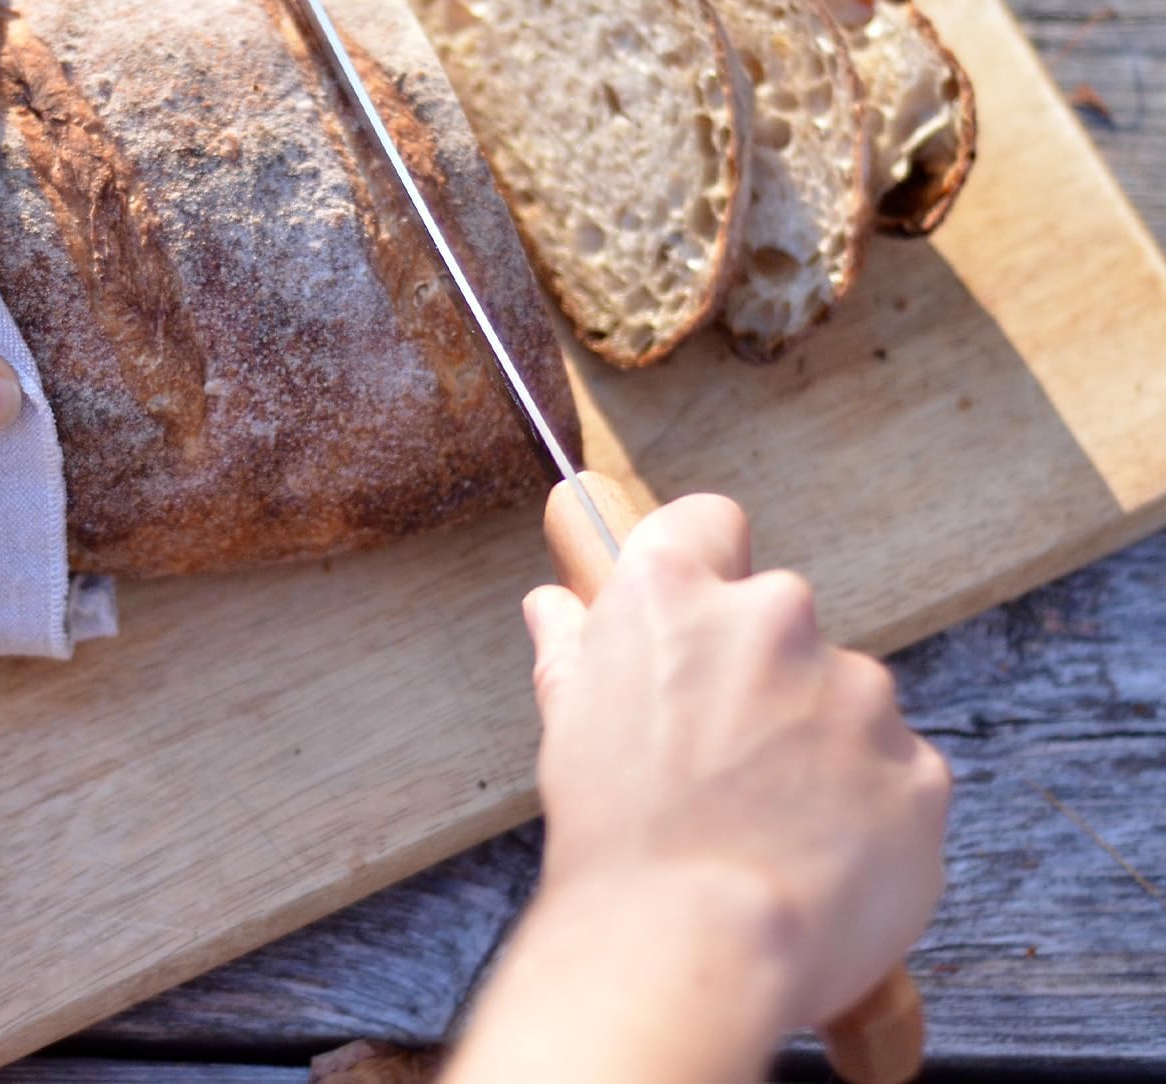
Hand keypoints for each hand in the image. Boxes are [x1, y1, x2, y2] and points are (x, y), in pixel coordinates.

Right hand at [523, 490, 949, 1033]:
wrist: (690, 949)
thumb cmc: (617, 837)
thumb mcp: (569, 724)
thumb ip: (573, 648)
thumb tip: (554, 607)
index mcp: (677, 592)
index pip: (709, 522)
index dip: (705, 563)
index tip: (701, 617)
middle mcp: (774, 616)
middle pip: (780, 621)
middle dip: (761, 677)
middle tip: (723, 759)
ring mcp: (857, 690)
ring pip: (844, 700)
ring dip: (820, 745)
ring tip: (770, 825)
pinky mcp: (917, 768)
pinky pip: (895, 774)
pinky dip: (869, 810)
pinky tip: (820, 859)